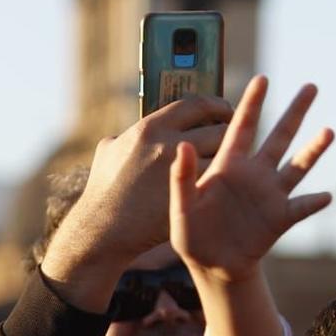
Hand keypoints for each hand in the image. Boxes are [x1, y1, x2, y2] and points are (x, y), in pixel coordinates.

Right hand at [42, 95, 233, 309]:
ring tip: (231, 161)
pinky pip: (217, 182)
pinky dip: (222, 181)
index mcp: (149, 128)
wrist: (104, 230)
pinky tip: (223, 184)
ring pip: (223, 156)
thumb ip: (122, 138)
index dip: (215, 105)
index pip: (195, 105)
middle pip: (217, 129)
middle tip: (233, 136)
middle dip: (229, 131)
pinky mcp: (191, 198)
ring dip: (230, 157)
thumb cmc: (102, 193)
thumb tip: (126, 134)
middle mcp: (168, 145)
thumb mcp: (106, 153)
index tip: (223, 109)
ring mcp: (182, 173)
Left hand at [169, 76, 333, 288]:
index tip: (262, 79)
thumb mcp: (181, 208)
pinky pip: (300, 207)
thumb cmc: (192, 235)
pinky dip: (313, 202)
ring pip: (296, 166)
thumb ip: (181, 178)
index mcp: (229, 165)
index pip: (242, 127)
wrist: (212, 266)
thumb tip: (182, 145)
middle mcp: (255, 174)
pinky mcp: (280, 218)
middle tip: (312, 86)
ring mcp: (270, 194)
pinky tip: (326, 196)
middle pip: (279, 137)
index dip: (252, 103)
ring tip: (329, 132)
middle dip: (295, 112)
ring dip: (313, 150)